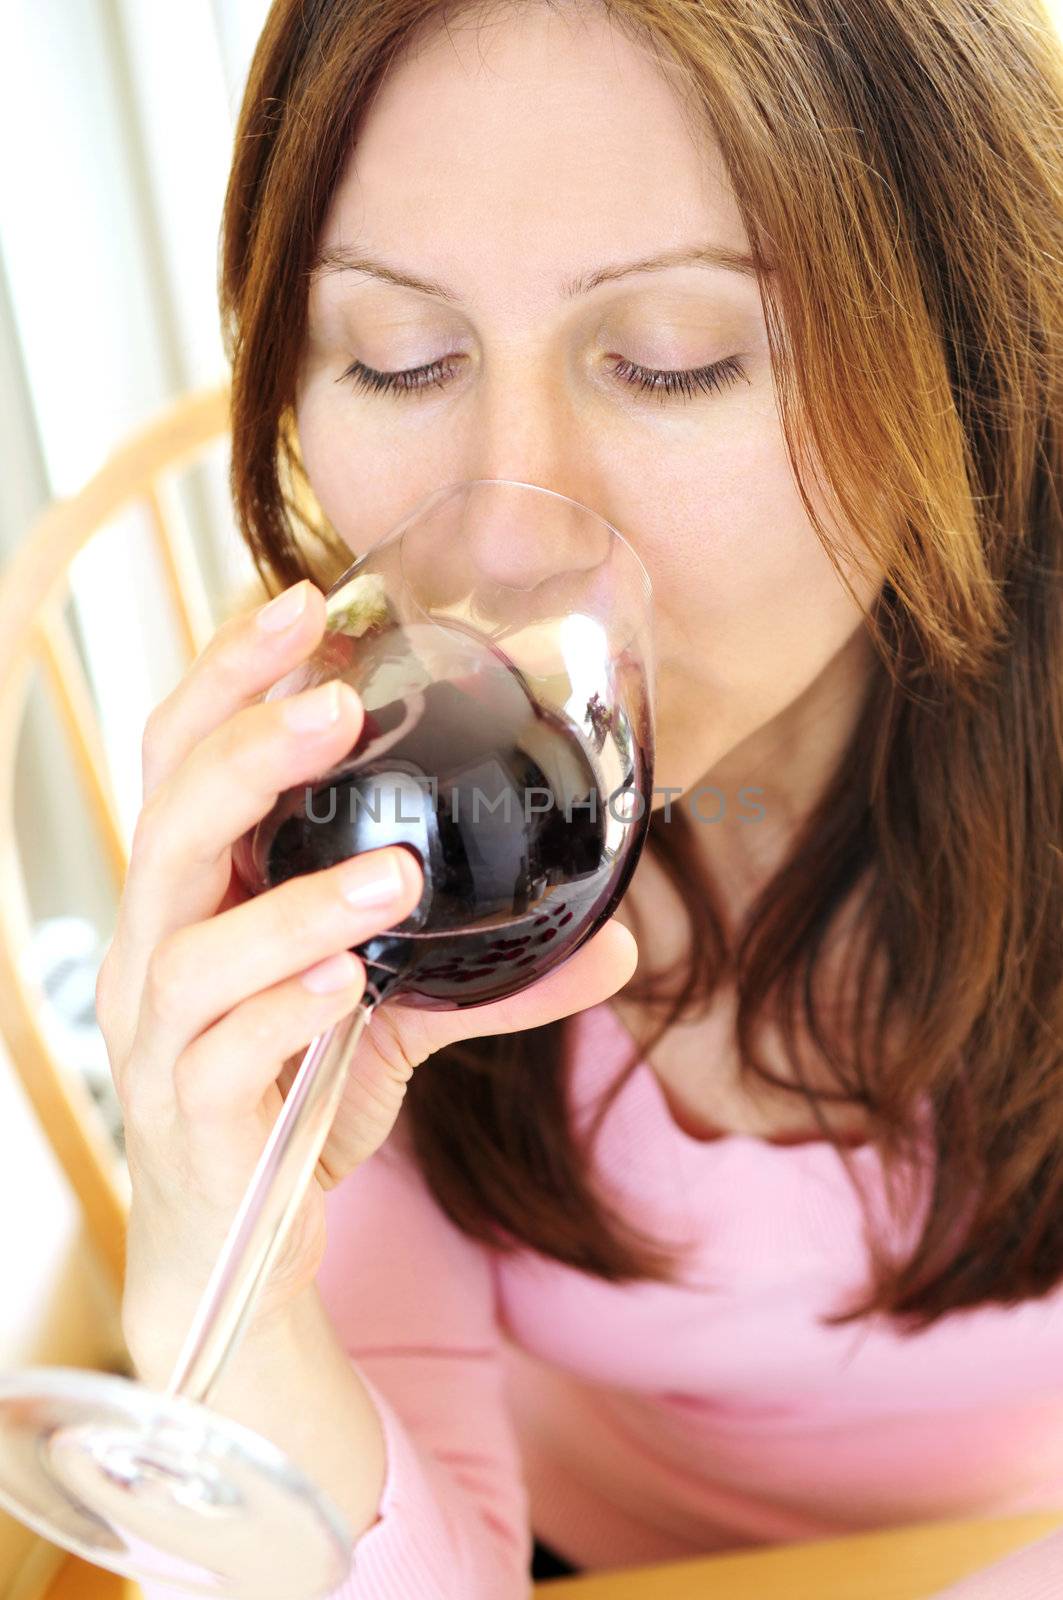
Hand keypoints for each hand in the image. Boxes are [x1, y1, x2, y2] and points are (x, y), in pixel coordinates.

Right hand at [96, 578, 638, 1374]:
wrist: (241, 1244)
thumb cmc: (295, 1097)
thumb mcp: (396, 1019)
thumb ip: (488, 973)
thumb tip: (623, 941)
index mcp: (197, 897)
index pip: (185, 756)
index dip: (231, 675)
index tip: (311, 603)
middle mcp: (159, 950)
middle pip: (168, 821)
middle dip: (248, 750)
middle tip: (339, 701)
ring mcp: (161, 1039)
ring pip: (190, 945)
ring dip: (294, 900)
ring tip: (396, 874)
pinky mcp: (193, 1121)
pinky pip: (220, 1055)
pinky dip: (284, 1010)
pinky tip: (350, 987)